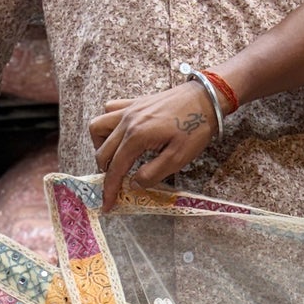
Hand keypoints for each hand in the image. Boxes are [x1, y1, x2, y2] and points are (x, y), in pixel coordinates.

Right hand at [91, 83, 216, 209]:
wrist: (205, 98)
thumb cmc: (195, 128)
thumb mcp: (178, 158)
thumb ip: (153, 173)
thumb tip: (134, 184)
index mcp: (137, 136)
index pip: (115, 168)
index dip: (110, 189)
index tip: (107, 205)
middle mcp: (127, 121)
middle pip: (103, 150)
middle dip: (105, 171)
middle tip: (115, 184)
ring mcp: (129, 109)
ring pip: (98, 126)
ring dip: (102, 145)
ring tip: (114, 158)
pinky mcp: (135, 103)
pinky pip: (110, 110)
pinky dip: (109, 125)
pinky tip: (122, 135)